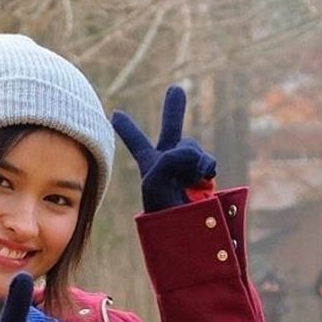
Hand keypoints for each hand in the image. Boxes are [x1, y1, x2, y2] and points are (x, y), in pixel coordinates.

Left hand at [111, 85, 216, 212]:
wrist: (184, 232)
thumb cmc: (162, 208)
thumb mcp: (156, 177)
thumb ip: (173, 154)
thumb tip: (194, 153)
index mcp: (150, 165)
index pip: (136, 142)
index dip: (127, 128)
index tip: (115, 114)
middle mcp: (169, 164)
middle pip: (171, 130)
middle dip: (174, 110)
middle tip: (176, 89)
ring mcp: (188, 169)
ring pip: (193, 148)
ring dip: (193, 160)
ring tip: (189, 179)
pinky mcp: (205, 176)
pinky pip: (207, 162)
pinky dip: (206, 168)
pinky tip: (203, 179)